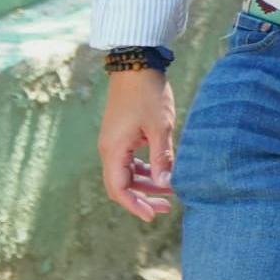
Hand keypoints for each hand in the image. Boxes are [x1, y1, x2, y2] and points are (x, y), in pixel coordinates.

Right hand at [99, 69, 179, 221]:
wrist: (136, 63)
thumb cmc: (148, 93)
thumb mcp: (160, 127)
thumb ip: (163, 158)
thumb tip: (167, 185)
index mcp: (113, 150)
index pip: (119, 189)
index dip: (134, 206)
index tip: (152, 216)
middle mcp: (109, 149)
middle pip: (122, 184)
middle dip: (144, 197)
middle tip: (168, 206)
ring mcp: (114, 141)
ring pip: (128, 172)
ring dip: (147, 183)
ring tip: (171, 189)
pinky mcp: (122, 134)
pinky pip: (131, 160)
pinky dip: (146, 168)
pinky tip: (163, 171)